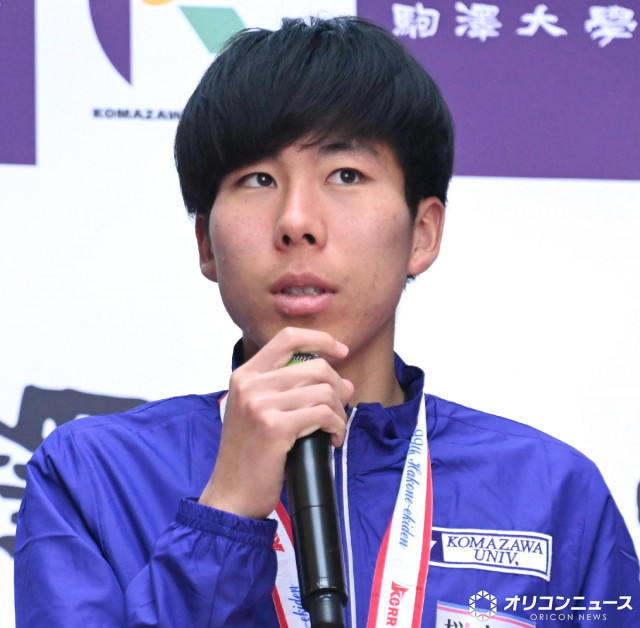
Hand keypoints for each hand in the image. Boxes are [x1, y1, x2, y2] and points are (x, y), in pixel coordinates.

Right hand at [199, 327, 353, 518]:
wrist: (231, 494)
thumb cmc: (250, 455)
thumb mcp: (259, 411)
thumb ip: (292, 390)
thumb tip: (344, 381)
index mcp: (245, 375)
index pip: (288, 338)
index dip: (320, 340)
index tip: (340, 351)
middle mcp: (250, 384)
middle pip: (315, 366)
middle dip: (337, 386)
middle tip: (340, 407)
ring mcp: (260, 404)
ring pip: (324, 391)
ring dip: (339, 411)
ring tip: (334, 428)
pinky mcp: (275, 427)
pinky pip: (323, 414)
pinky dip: (336, 427)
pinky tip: (332, 439)